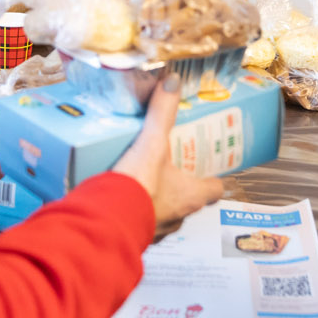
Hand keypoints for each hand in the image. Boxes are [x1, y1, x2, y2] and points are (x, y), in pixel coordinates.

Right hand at [110, 75, 224, 235]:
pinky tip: (120, 194)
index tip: (208, 168)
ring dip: (156, 199)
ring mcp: (156, 230)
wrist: (104, 223)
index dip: (213, 179)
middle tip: (171, 165)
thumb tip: (173, 81)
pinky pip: (137, 221)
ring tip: (143, 178)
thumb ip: (162, 112)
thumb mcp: (152, 143)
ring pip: (163, 213)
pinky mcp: (132, 235)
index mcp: (190, 196)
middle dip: (180, 185)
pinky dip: (132, 209)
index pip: (214, 190)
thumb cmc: (137, 187)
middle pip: (187, 201)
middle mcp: (177, 217)